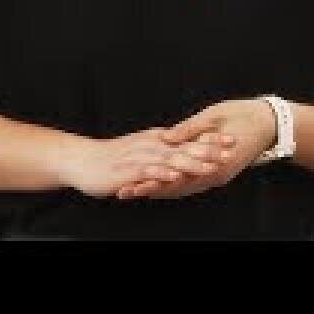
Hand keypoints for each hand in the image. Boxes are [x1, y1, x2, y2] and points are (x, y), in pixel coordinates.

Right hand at [60, 128, 237, 199]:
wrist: (81, 160)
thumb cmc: (112, 158)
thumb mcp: (141, 150)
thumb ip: (161, 151)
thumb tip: (181, 153)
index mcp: (156, 140)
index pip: (188, 137)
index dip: (210, 137)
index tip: (231, 137)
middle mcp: (151, 145)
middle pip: (185, 146)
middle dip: (209, 147)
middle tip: (231, 147)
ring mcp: (140, 157)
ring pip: (171, 158)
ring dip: (192, 161)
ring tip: (212, 164)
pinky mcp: (128, 170)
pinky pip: (148, 172)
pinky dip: (163, 173)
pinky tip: (176, 176)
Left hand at [116, 98, 277, 200]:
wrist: (269, 124)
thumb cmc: (243, 116)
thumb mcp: (214, 117)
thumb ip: (190, 129)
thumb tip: (166, 137)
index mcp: (213, 163)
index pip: (177, 178)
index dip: (153, 182)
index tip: (132, 185)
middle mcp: (213, 176)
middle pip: (176, 188)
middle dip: (149, 190)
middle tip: (124, 192)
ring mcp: (216, 176)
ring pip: (182, 188)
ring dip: (158, 190)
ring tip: (134, 192)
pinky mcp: (216, 173)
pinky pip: (191, 183)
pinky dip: (173, 185)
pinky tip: (159, 186)